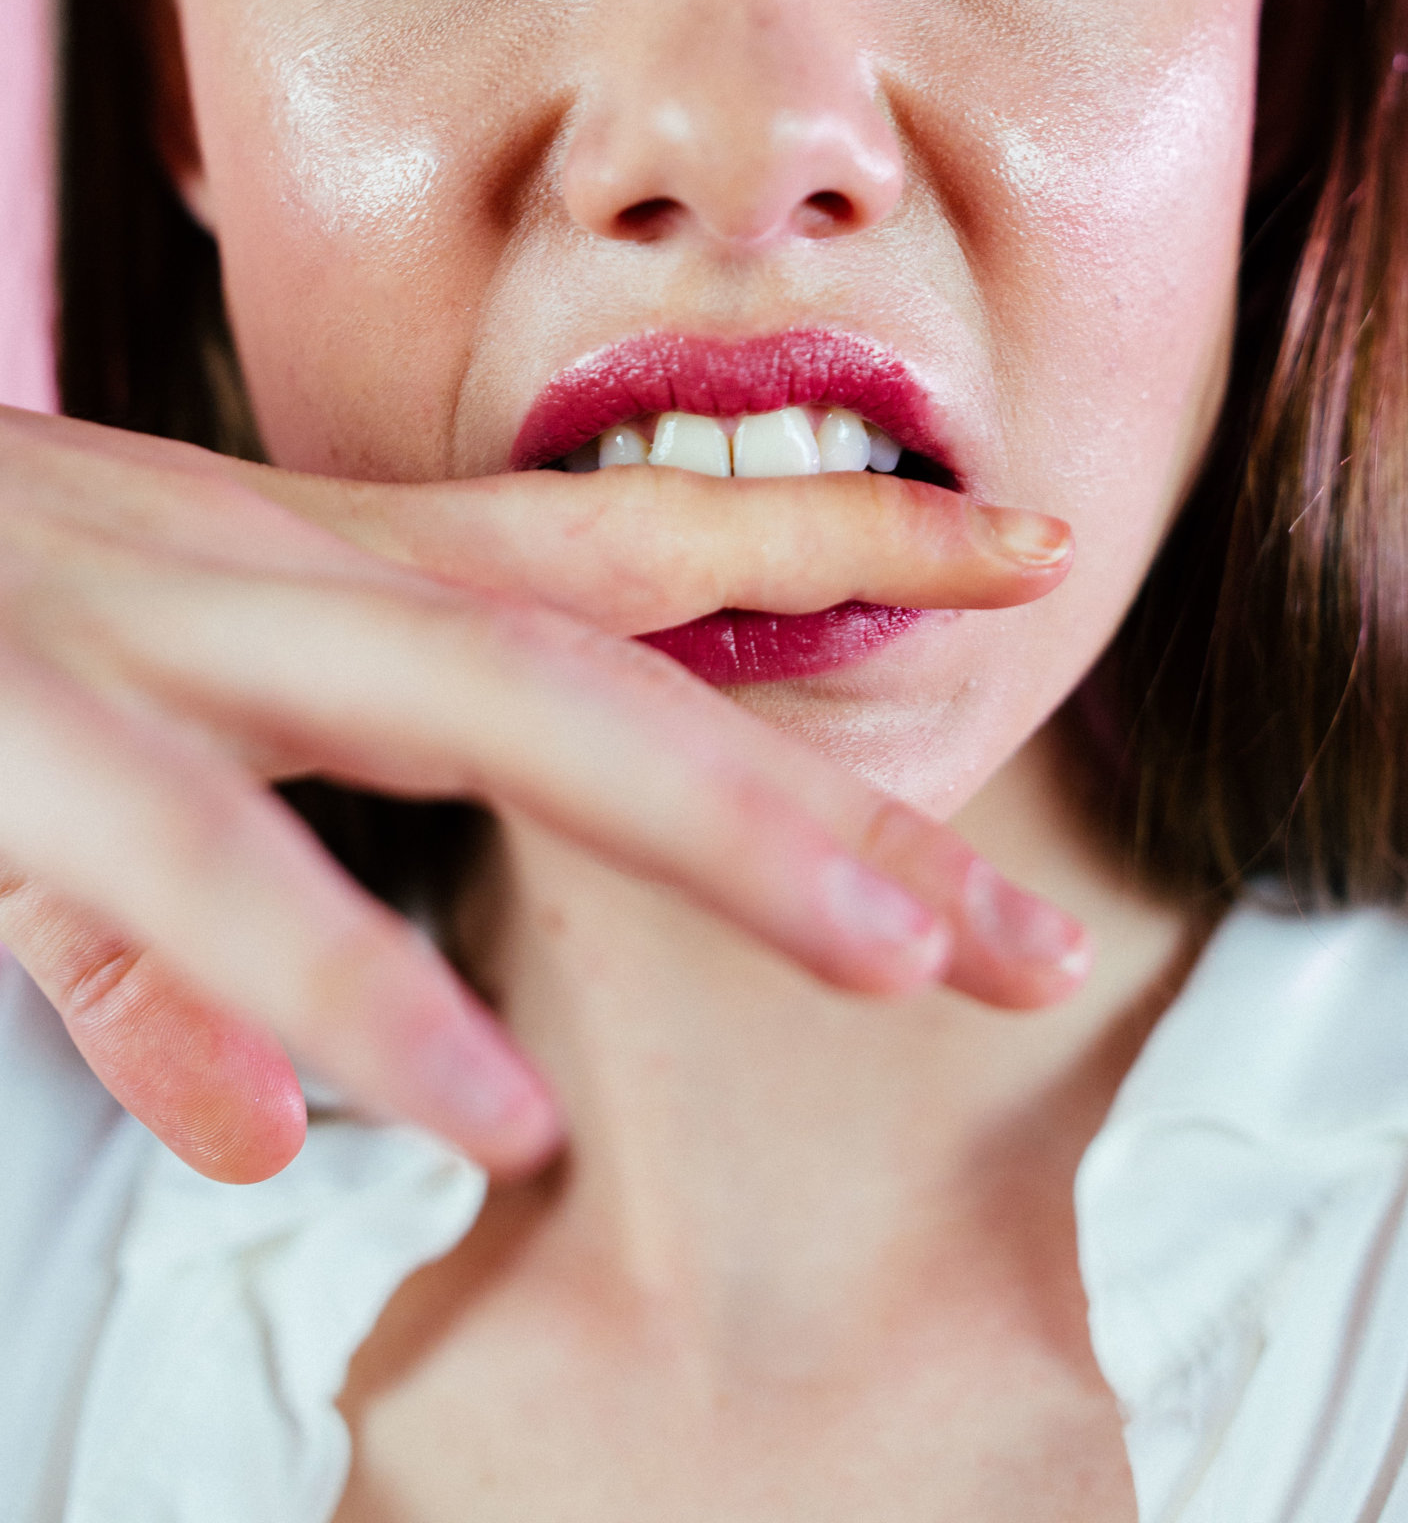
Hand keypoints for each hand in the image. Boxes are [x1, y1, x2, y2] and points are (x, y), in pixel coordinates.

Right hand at [0, 406, 1080, 1185]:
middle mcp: (268, 573)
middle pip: (610, 661)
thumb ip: (153, 958)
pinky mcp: (13, 724)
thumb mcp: (47, 782)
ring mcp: (154, 632)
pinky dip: (342, 978)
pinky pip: (199, 861)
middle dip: (823, 789)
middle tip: (1017, 934)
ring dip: (693, 824)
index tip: (1026, 563)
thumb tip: (258, 1133)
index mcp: (301, 571)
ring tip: (878, 954)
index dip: (829, 554)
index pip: (615, 554)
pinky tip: (467, 1101)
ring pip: (479, 705)